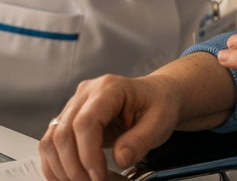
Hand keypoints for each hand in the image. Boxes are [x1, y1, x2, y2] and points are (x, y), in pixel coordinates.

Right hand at [39, 74, 179, 180]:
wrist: (157, 96)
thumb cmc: (159, 104)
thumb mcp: (160, 122)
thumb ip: (140, 140)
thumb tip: (120, 159)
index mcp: (110, 88)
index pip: (86, 122)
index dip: (88, 154)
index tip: (99, 176)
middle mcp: (87, 92)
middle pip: (64, 133)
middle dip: (74, 167)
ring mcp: (75, 105)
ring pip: (52, 140)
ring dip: (62, 169)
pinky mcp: (69, 119)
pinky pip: (51, 144)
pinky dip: (56, 165)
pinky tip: (69, 178)